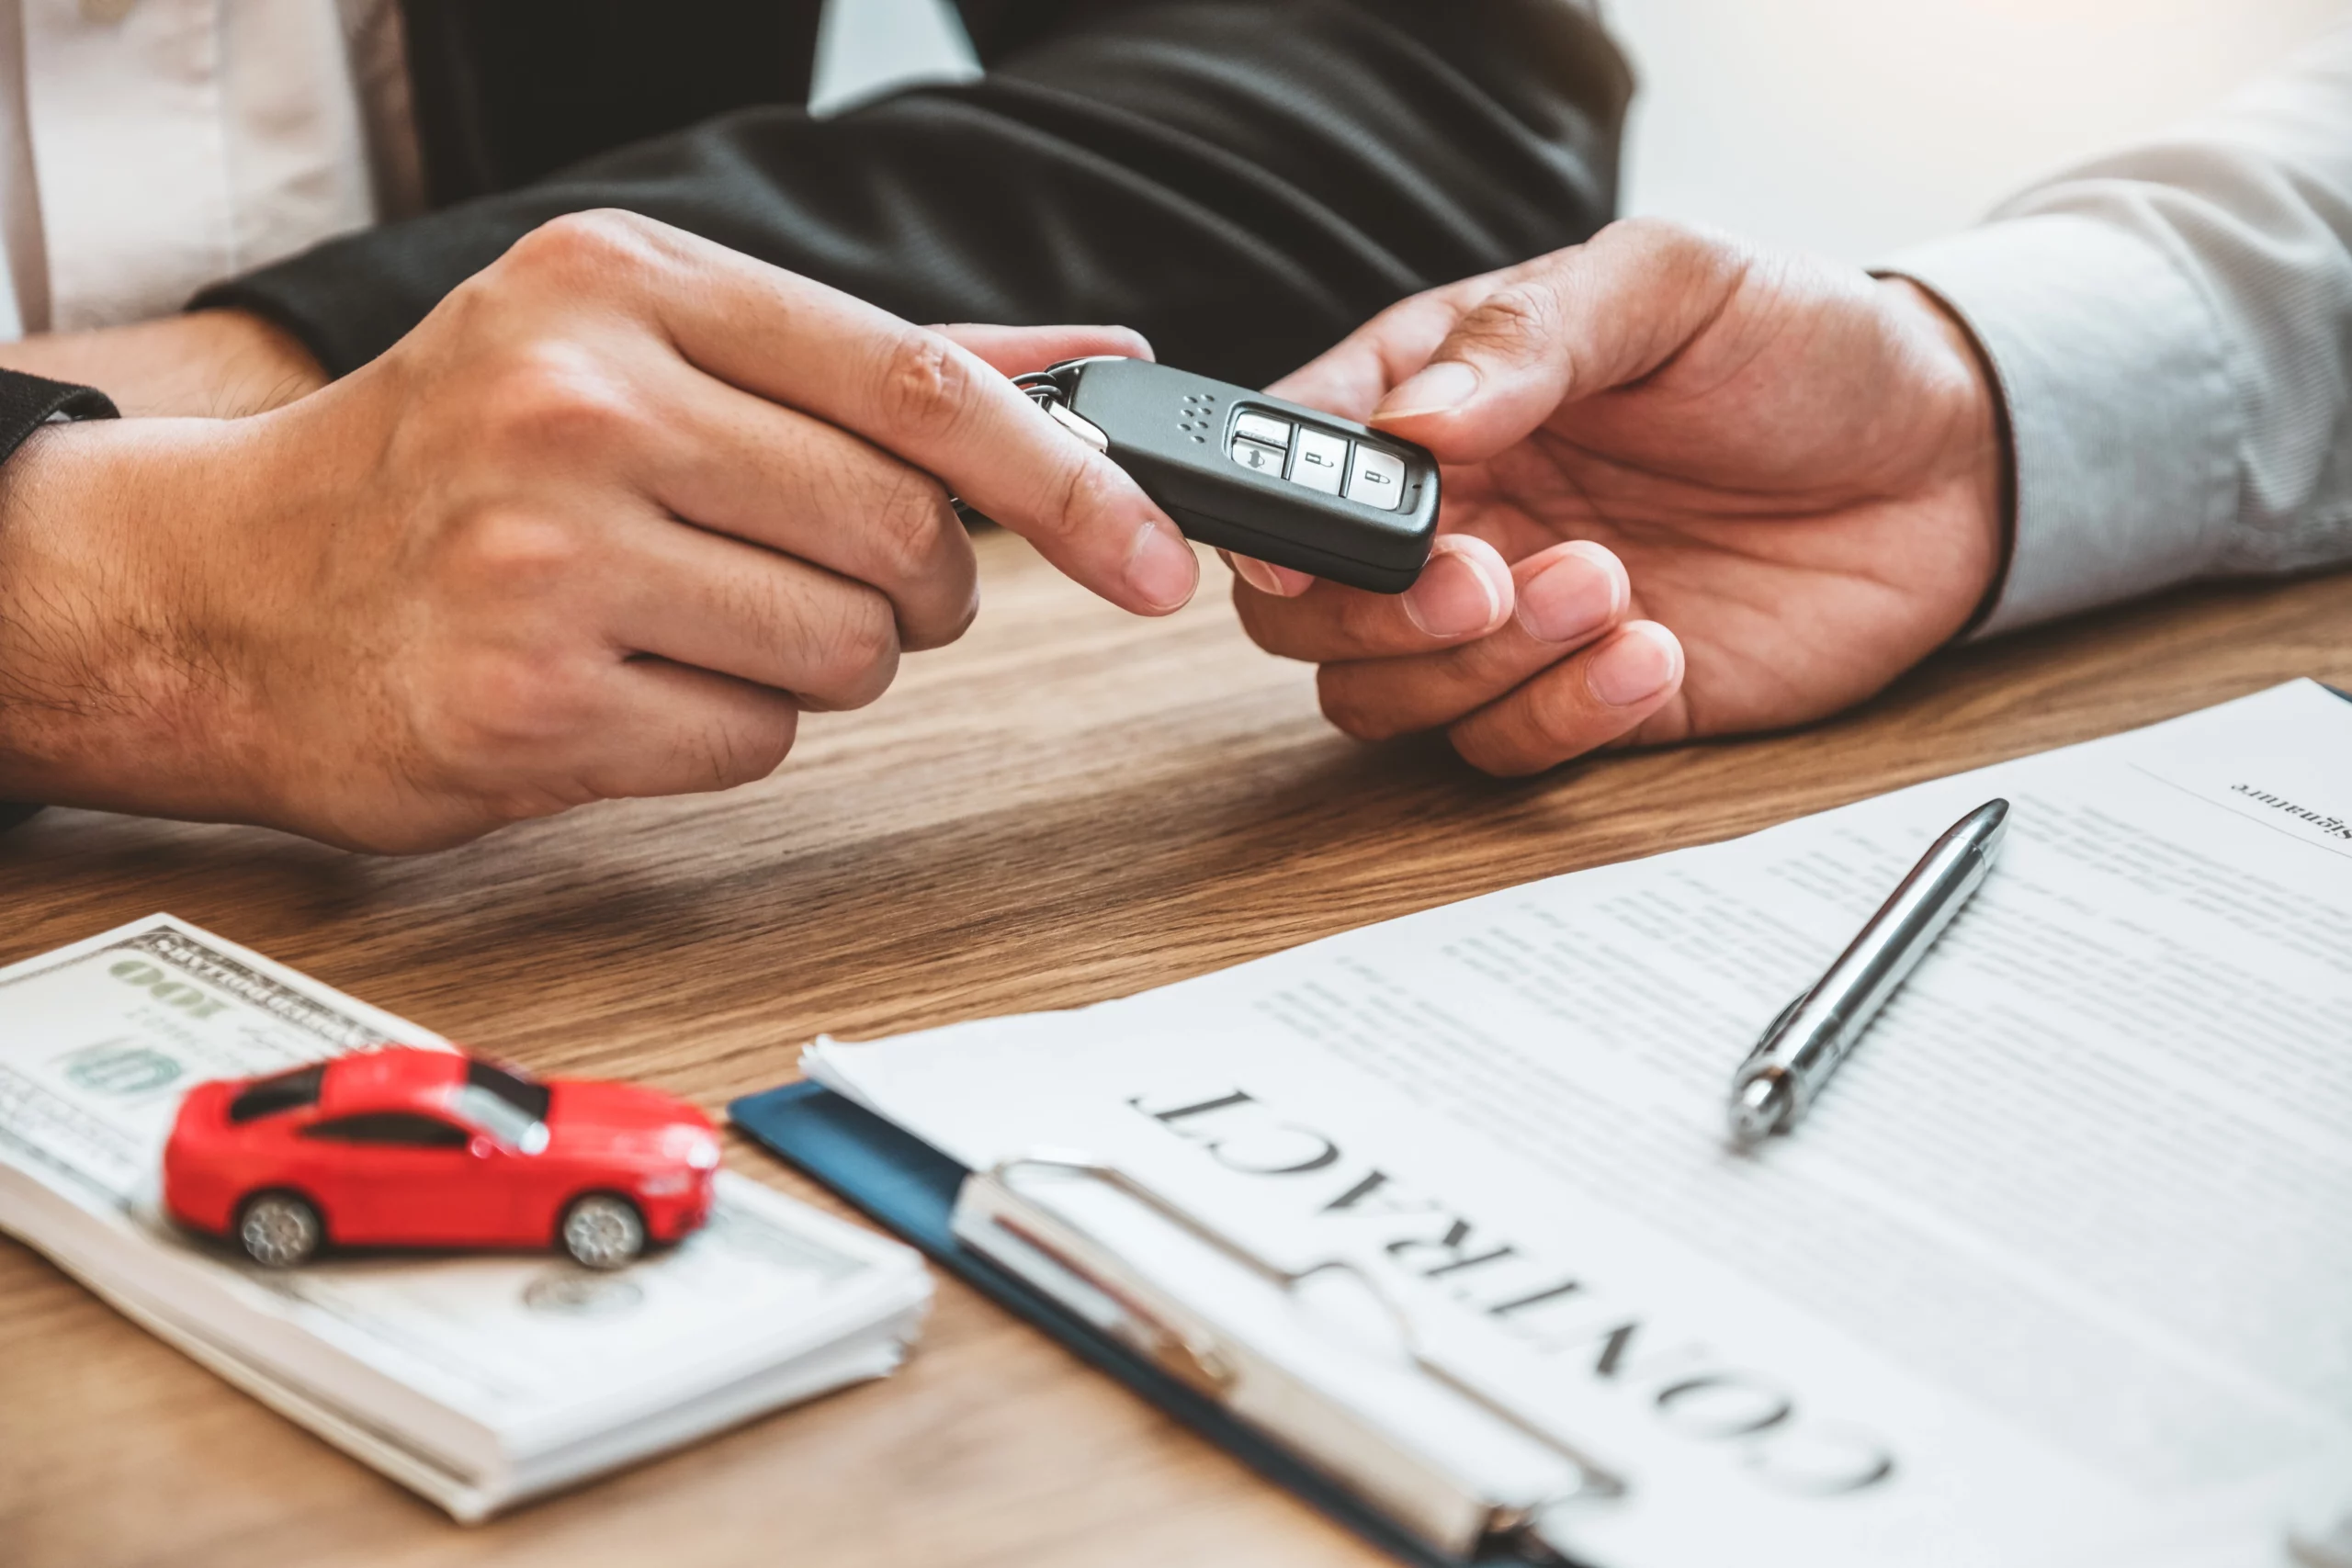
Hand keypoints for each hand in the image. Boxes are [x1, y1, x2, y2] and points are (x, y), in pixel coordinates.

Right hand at [0, 210, 1196, 850]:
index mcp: (627, 285)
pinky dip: (731, 727)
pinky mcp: (527, 703)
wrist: (233, 590)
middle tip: (833, 576)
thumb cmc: (458, 464)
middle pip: (905, 533)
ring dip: (817, 660)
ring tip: (695, 617)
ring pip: (849, 651)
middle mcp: (581, 401)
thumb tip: (1098, 359)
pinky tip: (630, 683)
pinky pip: (756, 741)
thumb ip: (880, 360)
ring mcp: (545, 557)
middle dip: (913, 586)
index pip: (925, 385)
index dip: (1071, 482)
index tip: (1155, 552)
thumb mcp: (645, 347)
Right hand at [1229, 219, 2006, 773]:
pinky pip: (1503, 750)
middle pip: (1303, 611)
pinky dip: (1564, 716)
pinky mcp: (1578, 704)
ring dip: (1480, 664)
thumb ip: (1531, 336)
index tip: (1312, 536)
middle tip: (1483, 576)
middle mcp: (1451, 517)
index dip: (1272, 512)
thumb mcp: (1670, 285)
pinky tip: (1656, 650)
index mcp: (1436, 398)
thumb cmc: (1800, 350)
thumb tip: (1410, 420)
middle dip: (1375, 610)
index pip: (1294, 461)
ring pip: (1385, 697)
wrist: (1947, 465)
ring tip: (1608, 583)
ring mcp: (1506, 621)